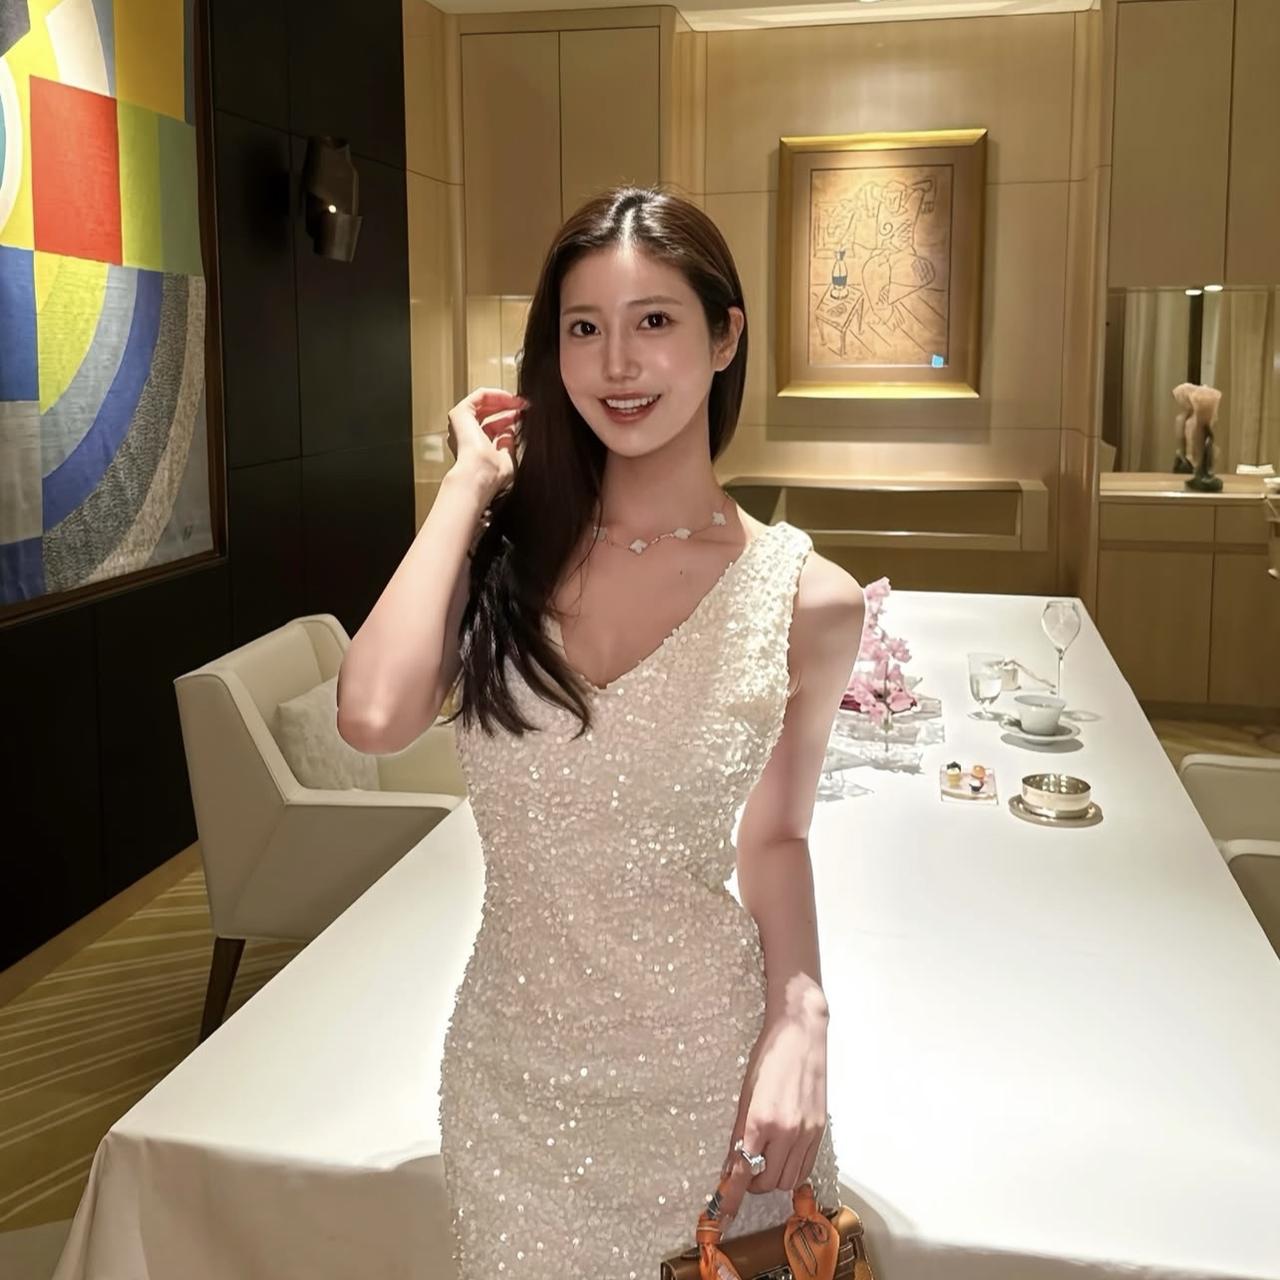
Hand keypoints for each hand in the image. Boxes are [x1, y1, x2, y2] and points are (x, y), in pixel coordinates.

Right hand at [445, 387, 527, 497]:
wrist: (480, 473)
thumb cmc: (492, 473)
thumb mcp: (507, 457)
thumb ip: (508, 442)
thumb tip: (511, 430)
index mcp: (476, 449)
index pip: (492, 428)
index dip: (509, 420)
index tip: (523, 416)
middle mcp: (466, 436)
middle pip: (488, 415)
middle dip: (507, 408)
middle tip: (523, 406)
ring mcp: (462, 424)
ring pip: (483, 404)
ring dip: (503, 400)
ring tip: (520, 402)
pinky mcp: (460, 413)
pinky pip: (480, 396)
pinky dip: (496, 394)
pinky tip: (510, 398)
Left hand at [716, 1006, 829, 1222]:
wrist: (802, 1033)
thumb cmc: (769, 1055)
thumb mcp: (745, 1093)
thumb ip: (739, 1133)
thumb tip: (730, 1165)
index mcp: (761, 1120)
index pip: (743, 1171)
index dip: (731, 1198)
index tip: (721, 1214)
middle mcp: (786, 1132)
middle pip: (767, 1182)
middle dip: (751, 1184)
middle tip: (744, 1170)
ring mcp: (806, 1133)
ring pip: (787, 1180)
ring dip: (771, 1179)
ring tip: (763, 1161)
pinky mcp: (820, 1131)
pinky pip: (805, 1168)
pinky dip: (791, 1171)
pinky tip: (782, 1157)